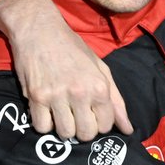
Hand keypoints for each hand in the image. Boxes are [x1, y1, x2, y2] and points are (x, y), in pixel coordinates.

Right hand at [0, 0, 132, 139]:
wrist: (40, 30)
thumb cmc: (72, 48)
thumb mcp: (100, 68)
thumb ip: (116, 100)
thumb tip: (128, 129)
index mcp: (99, 86)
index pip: (106, 125)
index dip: (100, 123)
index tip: (92, 114)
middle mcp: (80, 92)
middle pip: (86, 134)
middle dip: (83, 129)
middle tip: (77, 116)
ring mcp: (56, 95)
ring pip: (65, 133)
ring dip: (64, 127)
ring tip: (62, 113)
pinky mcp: (36, 96)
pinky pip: (42, 127)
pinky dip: (45, 124)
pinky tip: (47, 111)